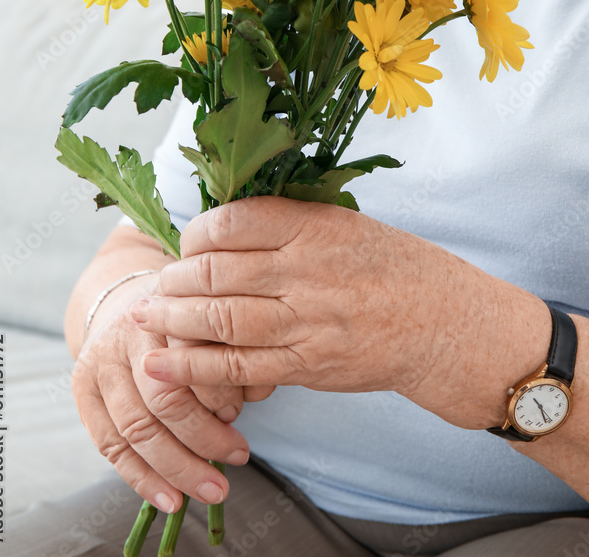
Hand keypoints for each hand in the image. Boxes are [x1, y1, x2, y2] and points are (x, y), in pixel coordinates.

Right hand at [72, 277, 251, 513]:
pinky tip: (171, 499)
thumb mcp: (210, 316)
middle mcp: (130, 331)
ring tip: (212, 488)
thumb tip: (260, 391)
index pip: (194, 353)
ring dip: (177, 467)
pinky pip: (111, 446)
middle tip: (239, 457)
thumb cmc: (183, 318)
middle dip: (204, 437)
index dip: (219, 389)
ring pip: (137, 427)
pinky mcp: (82, 390)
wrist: (126, 304)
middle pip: (164, 397)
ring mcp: (101, 360)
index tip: (240, 412)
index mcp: (169, 305)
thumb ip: (234, 349)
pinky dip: (143, 479)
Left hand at [131, 198, 550, 431]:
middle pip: (216, 271)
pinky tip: (161, 364)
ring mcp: (307, 321)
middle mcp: (306, 270)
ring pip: (220, 319)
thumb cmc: (392, 265)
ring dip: (172, 320)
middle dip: (174, 279)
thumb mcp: (344, 223)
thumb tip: (220, 228)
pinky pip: (239, 367)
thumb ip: (286, 223)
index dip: (195, 234)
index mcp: (314, 225)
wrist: (444, 323)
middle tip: (156, 284)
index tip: (187, 244)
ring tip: (145, 318)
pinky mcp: (307, 365)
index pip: (232, 222)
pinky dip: (194, 367)